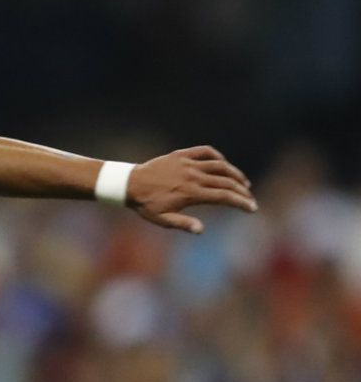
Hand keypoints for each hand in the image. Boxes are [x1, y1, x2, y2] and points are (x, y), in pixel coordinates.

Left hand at [126, 146, 256, 233]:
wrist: (129, 184)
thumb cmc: (146, 204)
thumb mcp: (162, 219)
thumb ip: (183, 223)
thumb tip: (201, 230)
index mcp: (191, 193)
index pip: (224, 197)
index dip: (241, 202)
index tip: (252, 208)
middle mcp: (193, 176)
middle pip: (226, 182)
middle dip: (242, 191)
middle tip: (250, 198)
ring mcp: (188, 163)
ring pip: (220, 165)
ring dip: (235, 173)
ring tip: (243, 182)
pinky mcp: (181, 155)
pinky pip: (205, 151)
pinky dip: (217, 156)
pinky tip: (223, 164)